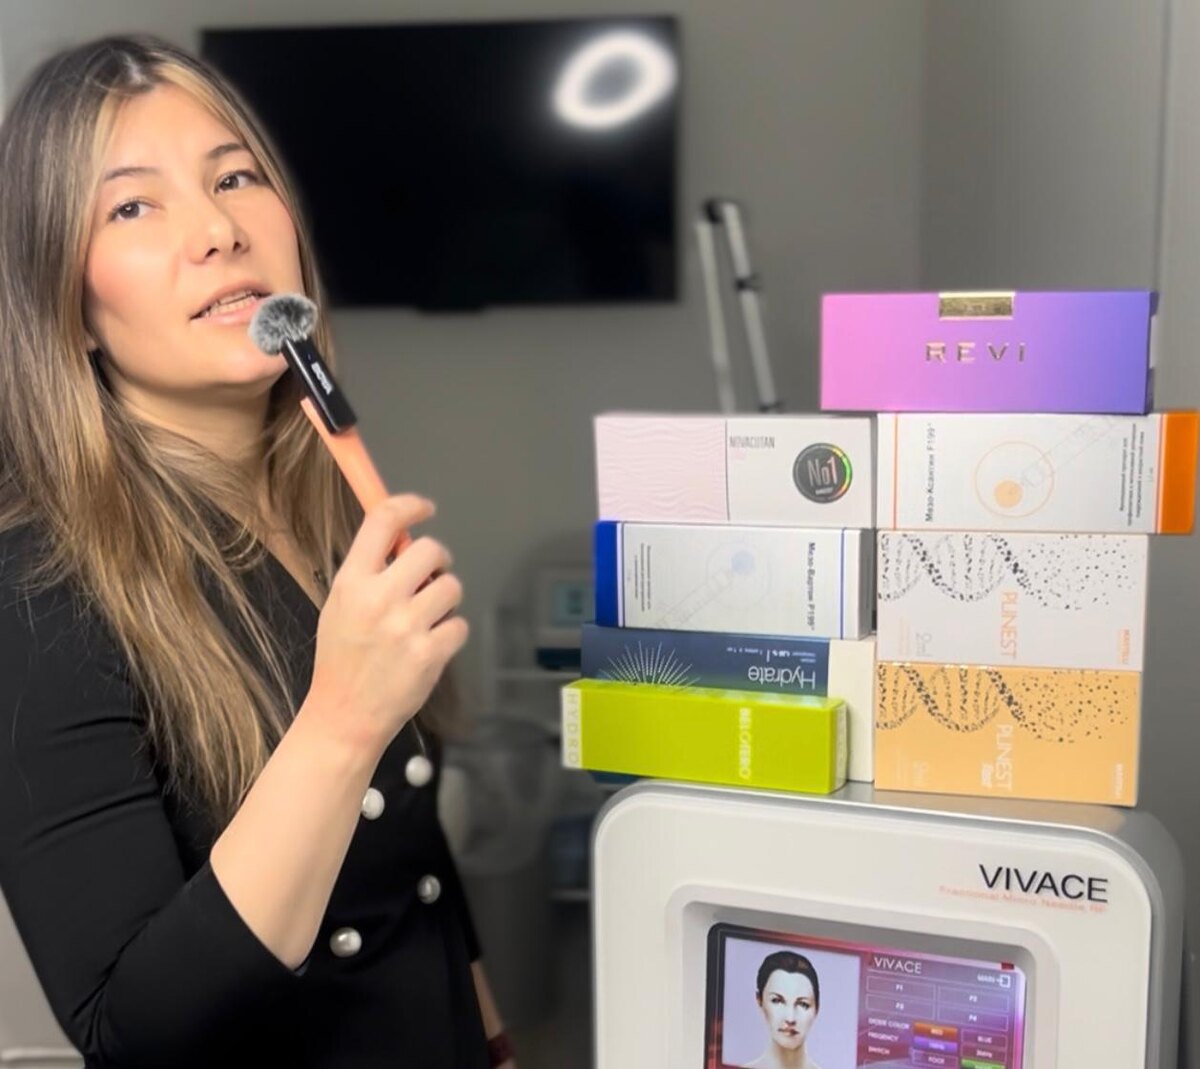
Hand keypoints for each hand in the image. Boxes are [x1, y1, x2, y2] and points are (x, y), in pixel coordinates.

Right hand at [303, 495, 467, 753]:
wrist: (344, 716)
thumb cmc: (343, 660)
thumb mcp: (340, 606)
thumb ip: (369, 572)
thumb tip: (402, 539)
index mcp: (352, 582)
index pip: (383, 520)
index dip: (409, 505)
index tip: (424, 508)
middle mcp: (379, 599)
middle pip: (430, 548)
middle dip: (438, 560)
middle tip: (431, 576)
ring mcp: (406, 627)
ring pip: (451, 586)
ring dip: (445, 599)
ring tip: (425, 619)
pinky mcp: (429, 654)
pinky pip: (459, 624)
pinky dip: (450, 633)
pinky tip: (430, 646)